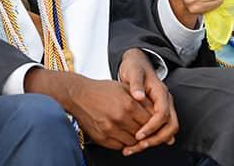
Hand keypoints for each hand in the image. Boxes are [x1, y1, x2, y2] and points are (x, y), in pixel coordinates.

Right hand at [24, 69, 150, 150]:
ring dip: (134, 137)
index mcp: (128, 104)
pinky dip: (123, 141)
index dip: (153, 121)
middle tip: (144, 127)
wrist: (79, 96)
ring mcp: (110, 130)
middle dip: (145, 131)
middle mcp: (120, 118)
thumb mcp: (124, 88)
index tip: (153, 121)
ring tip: (132, 129)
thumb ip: (140, 99)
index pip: (149, 120)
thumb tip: (155, 109)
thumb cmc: (102, 90)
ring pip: (132, 142)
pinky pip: (119, 146)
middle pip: (142, 132)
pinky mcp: (102, 138)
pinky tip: (121, 133)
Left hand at [118, 48, 177, 155]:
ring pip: (168, 131)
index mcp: (161, 92)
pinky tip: (139, 144)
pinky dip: (152, 139)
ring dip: (154, 142)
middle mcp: (165, 101)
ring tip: (136, 148)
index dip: (152, 126)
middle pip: (171, 126)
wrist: (137, 63)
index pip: (163, 113)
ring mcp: (164, 108)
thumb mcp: (133, 71)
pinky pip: (161, 130)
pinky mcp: (158, 113)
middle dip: (156, 139)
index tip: (139, 135)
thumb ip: (135, 84)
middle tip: (138, 146)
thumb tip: (138, 96)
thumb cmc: (135, 67)